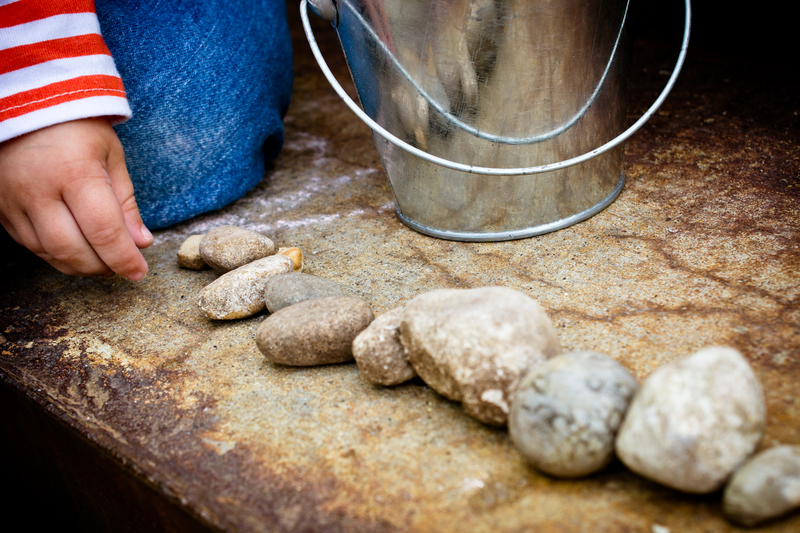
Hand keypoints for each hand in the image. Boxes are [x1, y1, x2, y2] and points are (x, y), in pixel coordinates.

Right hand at [0, 118, 151, 279]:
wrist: (26, 103)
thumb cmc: (76, 127)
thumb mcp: (111, 156)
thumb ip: (125, 202)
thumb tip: (140, 243)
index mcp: (75, 173)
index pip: (104, 231)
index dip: (124, 258)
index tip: (139, 272)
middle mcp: (39, 190)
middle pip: (73, 250)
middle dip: (102, 266)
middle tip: (121, 266)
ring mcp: (13, 200)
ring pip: (48, 253)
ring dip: (79, 265)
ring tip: (102, 260)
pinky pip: (29, 244)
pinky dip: (55, 254)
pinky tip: (74, 248)